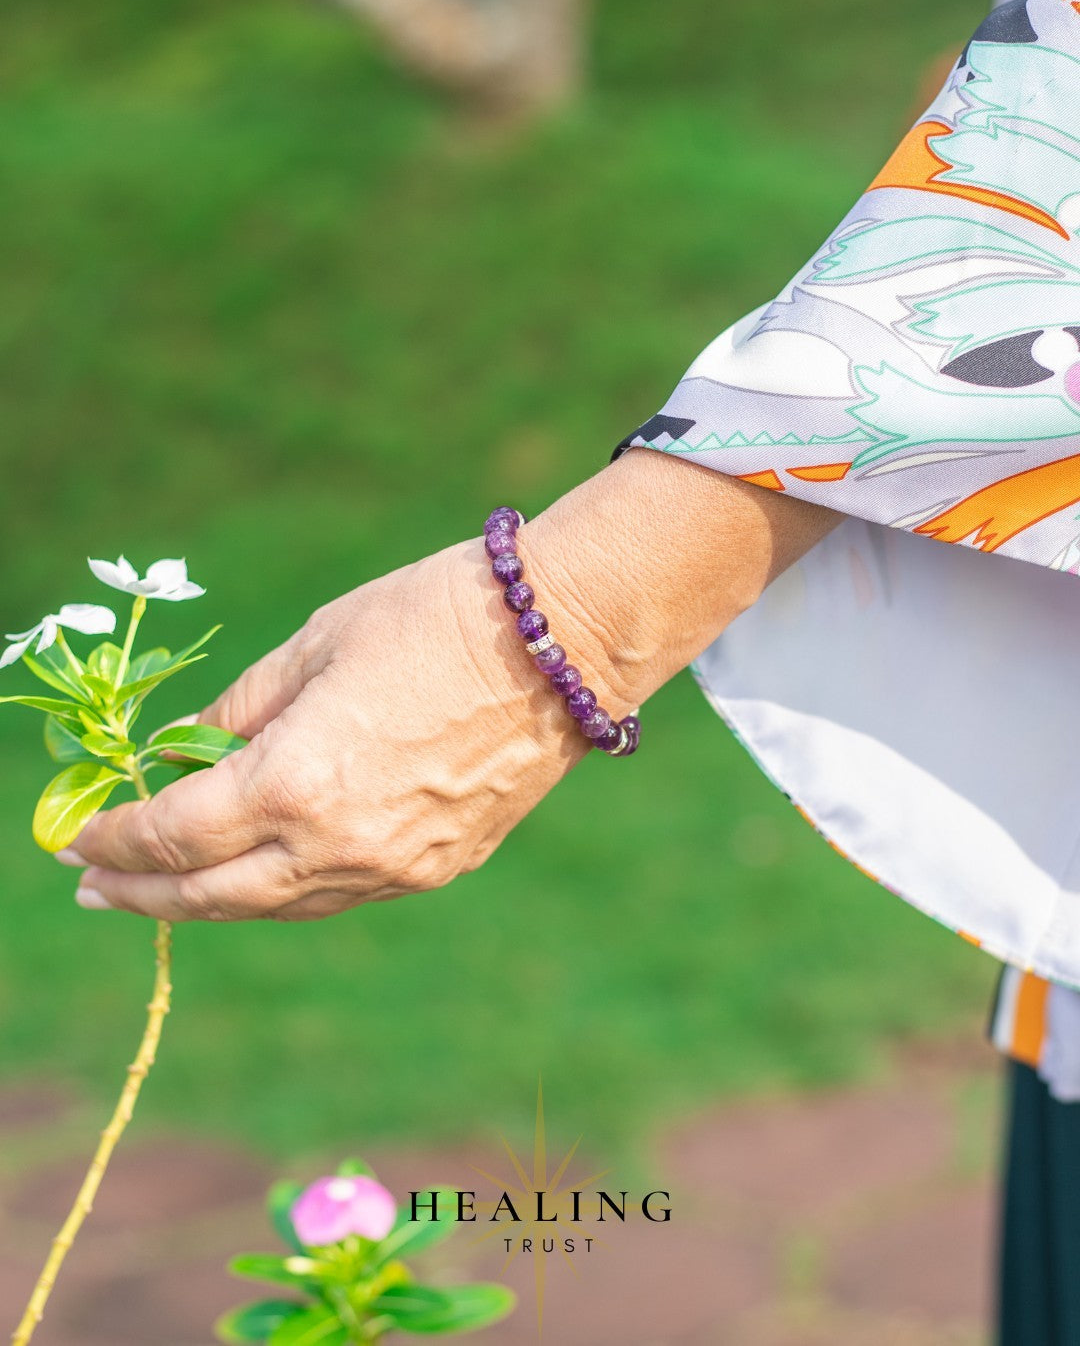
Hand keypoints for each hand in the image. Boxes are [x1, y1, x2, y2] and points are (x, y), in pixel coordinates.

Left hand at [63, 451, 839, 919]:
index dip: (115, 839)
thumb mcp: (315, 642)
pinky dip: (286, 891)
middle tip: (94, 887)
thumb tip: (190, 754)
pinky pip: (341, 894)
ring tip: (165, 891)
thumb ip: (242, 711)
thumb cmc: (433, 616)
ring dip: (213, 902)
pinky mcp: (440, 867)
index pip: (176, 834)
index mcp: (297, 782)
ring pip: (280, 908)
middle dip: (144, 892)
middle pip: (215, 895)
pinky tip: (262, 873)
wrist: (563, 641)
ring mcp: (396, 866)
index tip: (76, 837)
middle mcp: (340, 844)